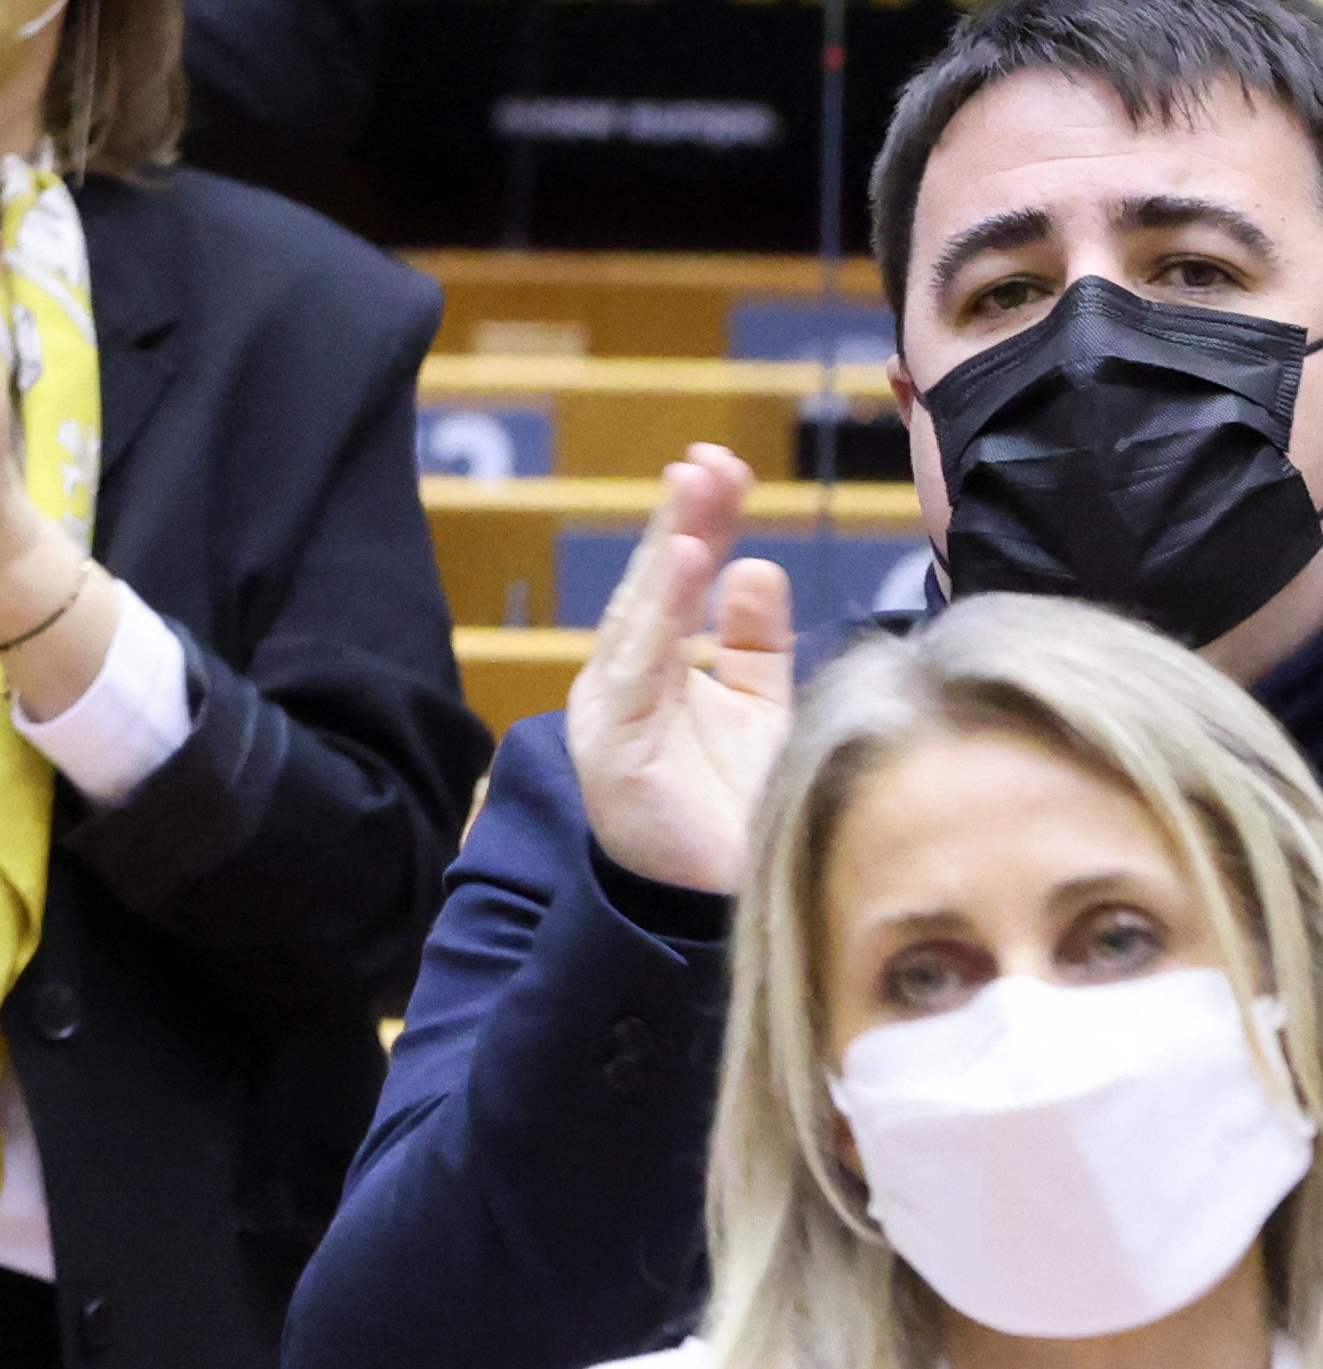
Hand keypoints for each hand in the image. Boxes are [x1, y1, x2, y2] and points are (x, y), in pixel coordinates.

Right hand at [566, 443, 794, 898]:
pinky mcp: (612, 751)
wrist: (727, 908)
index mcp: (654, 674)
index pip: (675, 585)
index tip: (724, 465)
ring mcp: (610, 717)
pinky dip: (660, 610)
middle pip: (651, 590)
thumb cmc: (737, 811)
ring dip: (670, 552)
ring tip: (697, 493)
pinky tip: (686, 562)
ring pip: (639, 619)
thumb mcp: (757, 712)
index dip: (698, 524)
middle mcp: (622, 687)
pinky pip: (639, 667)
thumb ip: (753, 644)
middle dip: (682, 521)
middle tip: (710, 460)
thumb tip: (757, 565)